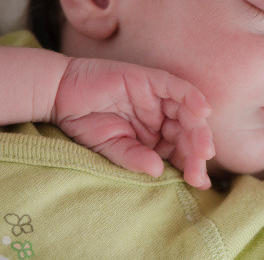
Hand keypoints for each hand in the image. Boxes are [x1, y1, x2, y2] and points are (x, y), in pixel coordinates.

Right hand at [51, 57, 213, 188]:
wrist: (59, 95)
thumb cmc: (86, 122)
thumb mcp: (111, 147)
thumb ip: (134, 157)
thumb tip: (158, 170)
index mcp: (156, 134)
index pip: (179, 149)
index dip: (191, 165)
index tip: (200, 183)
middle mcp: (161, 115)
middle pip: (188, 132)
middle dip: (196, 152)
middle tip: (198, 172)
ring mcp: (157, 97)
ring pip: (187, 112)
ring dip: (198, 130)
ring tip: (204, 150)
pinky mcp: (149, 79)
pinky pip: (175, 87)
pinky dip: (191, 97)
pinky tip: (202, 112)